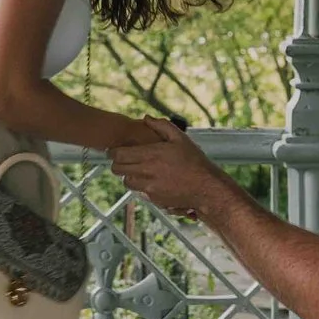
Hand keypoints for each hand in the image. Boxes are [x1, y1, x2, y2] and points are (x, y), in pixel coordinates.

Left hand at [112, 119, 230, 221]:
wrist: (205, 188)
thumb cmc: (194, 162)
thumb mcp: (180, 138)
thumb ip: (161, 125)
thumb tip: (146, 118)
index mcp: (151, 155)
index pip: (118, 154)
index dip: (113, 152)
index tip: (114, 150)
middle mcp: (146, 173)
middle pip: (117, 169)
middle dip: (118, 163)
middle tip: (123, 159)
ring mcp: (149, 188)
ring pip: (126, 182)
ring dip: (129, 175)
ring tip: (139, 169)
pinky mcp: (154, 199)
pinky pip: (140, 192)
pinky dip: (141, 186)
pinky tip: (153, 180)